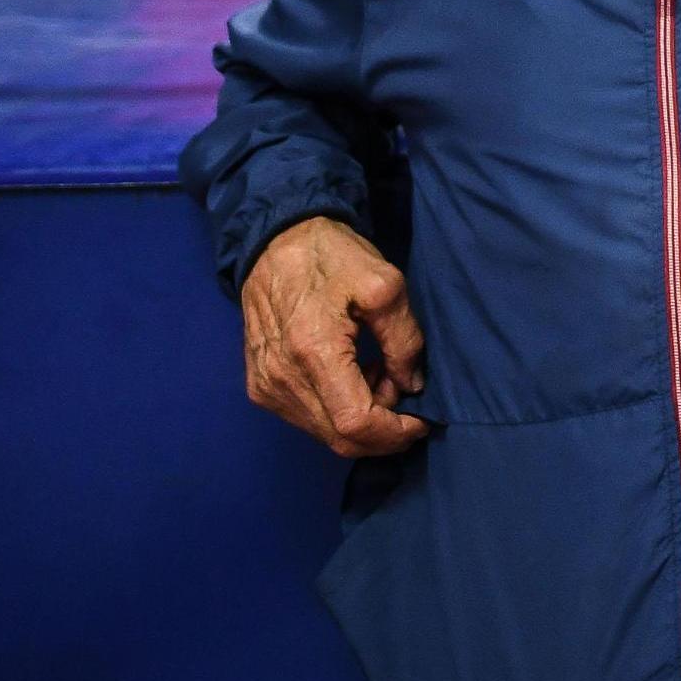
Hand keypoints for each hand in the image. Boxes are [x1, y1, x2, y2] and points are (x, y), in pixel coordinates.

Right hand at [239, 215, 428, 457]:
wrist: (275, 242)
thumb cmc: (331, 257)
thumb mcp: (385, 285)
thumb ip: (404, 339)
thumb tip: (411, 384)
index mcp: (312, 351)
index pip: (356, 423)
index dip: (394, 432)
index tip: (420, 419)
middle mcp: (282, 378)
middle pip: (340, 438)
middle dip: (382, 428)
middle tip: (401, 387)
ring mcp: (266, 386)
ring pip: (325, 433)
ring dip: (361, 418)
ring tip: (378, 373)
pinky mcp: (259, 386)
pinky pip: (307, 419)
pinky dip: (338, 410)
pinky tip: (352, 374)